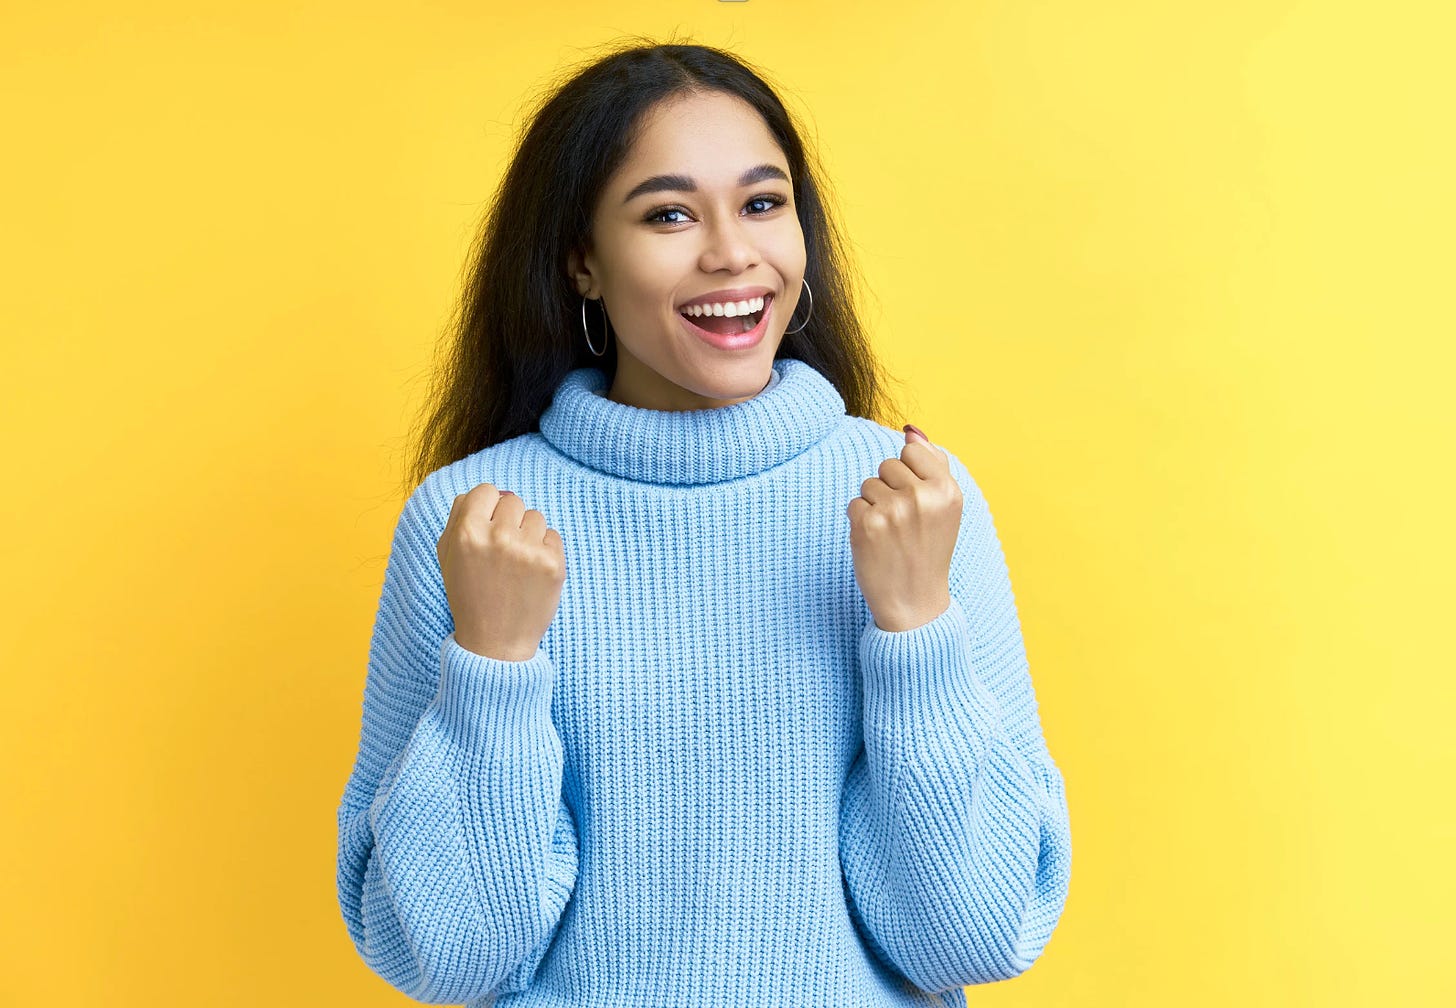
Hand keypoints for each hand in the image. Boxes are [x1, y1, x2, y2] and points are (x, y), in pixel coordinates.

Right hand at [437, 484, 565, 660]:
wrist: (495, 643)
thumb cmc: (469, 596)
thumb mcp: (448, 556)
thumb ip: (458, 517)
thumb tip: (481, 492)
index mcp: (467, 532)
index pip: (486, 490)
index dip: (487, 507)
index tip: (488, 527)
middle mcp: (497, 537)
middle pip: (513, 500)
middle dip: (509, 521)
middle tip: (502, 551)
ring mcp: (528, 550)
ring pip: (535, 516)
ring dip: (528, 535)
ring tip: (516, 565)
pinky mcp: (553, 564)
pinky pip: (553, 536)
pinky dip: (545, 551)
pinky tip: (531, 574)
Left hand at [846, 424, 961, 631]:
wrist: (914, 601)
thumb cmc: (928, 550)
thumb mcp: (946, 507)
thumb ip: (934, 465)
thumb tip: (911, 431)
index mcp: (948, 490)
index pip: (912, 451)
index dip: (909, 475)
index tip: (918, 502)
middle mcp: (923, 497)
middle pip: (887, 464)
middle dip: (891, 489)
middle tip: (904, 523)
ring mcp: (894, 510)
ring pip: (868, 483)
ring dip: (874, 505)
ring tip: (891, 533)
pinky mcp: (867, 525)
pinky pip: (853, 503)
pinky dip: (860, 522)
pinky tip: (876, 543)